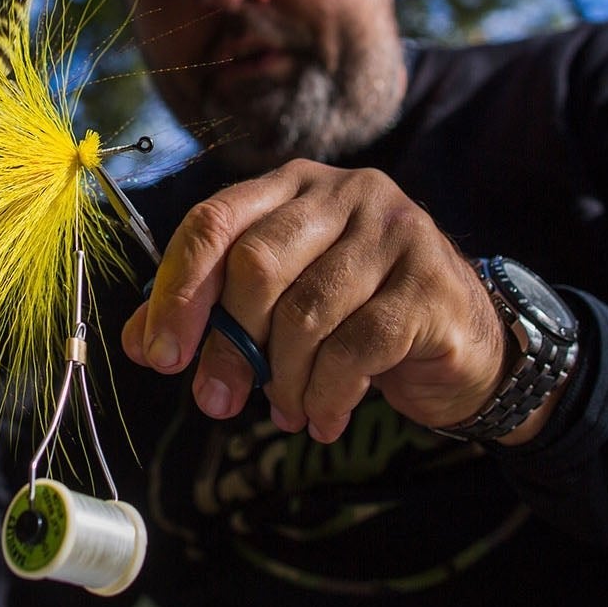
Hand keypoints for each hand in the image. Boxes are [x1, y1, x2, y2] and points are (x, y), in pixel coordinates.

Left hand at [122, 161, 535, 442]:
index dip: (177, 289)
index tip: (159, 353)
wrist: (468, 346)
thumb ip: (214, 313)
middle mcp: (345, 194)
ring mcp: (394, 233)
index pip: (215, 220)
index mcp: (295, 188)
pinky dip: (328, 394)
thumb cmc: (360, 320)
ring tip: (285, 411)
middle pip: (257, 263)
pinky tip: (324, 418)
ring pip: (306, 312)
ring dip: (283, 379)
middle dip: (228, 343)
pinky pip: (356, 347)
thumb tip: (139, 342)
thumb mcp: (281, 310)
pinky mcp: (429, 284)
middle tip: (216, 401)